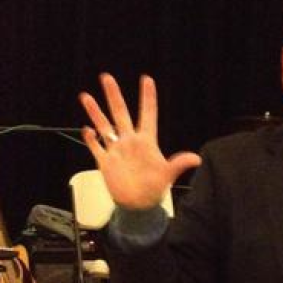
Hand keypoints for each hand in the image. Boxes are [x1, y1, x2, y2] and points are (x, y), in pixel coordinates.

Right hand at [79, 73, 200, 209]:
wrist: (138, 205)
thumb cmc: (155, 189)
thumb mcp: (168, 175)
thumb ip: (179, 164)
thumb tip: (197, 159)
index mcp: (146, 141)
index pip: (147, 114)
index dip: (147, 97)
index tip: (147, 79)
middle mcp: (130, 142)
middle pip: (120, 113)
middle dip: (113, 95)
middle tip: (107, 77)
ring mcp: (116, 150)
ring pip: (104, 126)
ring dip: (95, 112)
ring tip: (86, 96)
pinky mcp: (105, 162)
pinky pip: (96, 146)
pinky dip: (90, 138)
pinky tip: (86, 128)